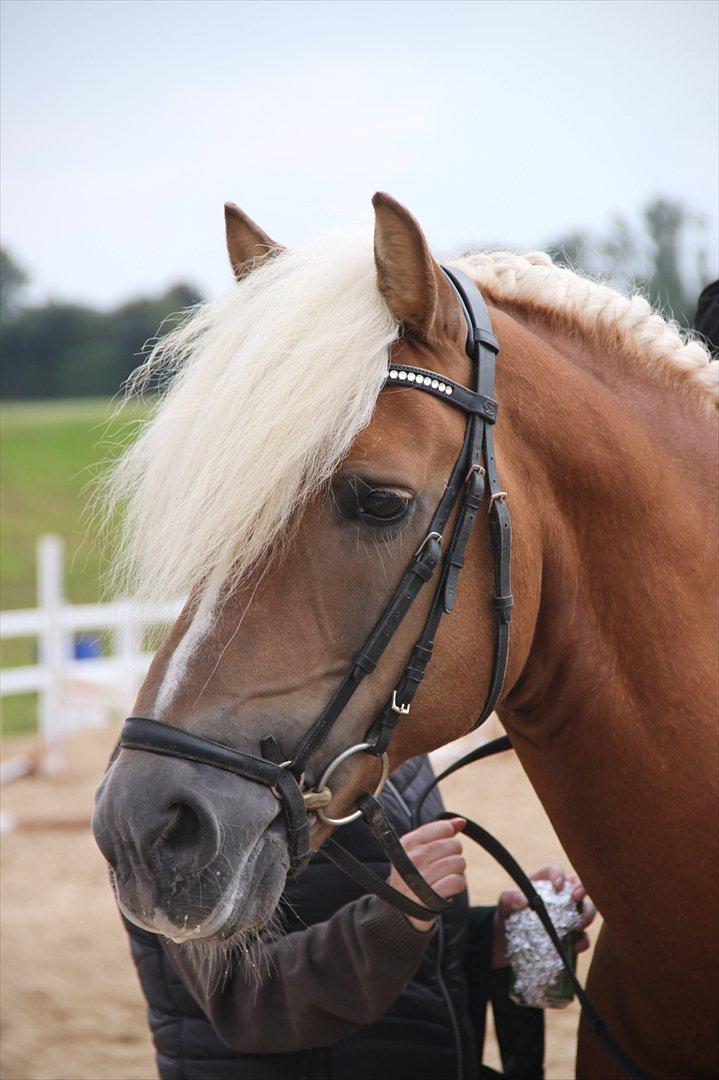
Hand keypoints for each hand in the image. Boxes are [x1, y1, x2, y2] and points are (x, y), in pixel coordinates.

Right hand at [388, 817, 466, 931]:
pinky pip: (458, 881)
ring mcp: (420, 878)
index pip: (443, 828)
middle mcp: (412, 858)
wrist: (401, 910)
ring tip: (444, 876)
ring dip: (457, 871)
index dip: (448, 837)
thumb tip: (461, 821)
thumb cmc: (414, 874)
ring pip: (459, 863)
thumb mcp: (418, 850)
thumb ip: (438, 832)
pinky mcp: (430, 897)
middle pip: (455, 845)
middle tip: (442, 865)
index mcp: (408, 843)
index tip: (440, 848)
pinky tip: (447, 887)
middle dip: (454, 855)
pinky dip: (457, 884)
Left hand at [492, 863, 596, 968]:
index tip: (558, 885)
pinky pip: (583, 936)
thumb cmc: (507, 918)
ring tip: (579, 924)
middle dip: (582, 889)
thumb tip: (522, 898)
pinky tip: (577, 946)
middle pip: (577, 885)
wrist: (507, 944)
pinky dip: (584, 940)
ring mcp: (567, 916)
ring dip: (587, 915)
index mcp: (542, 884)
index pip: (554, 871)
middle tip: (576, 897)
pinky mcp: (570, 937)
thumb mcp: (504, 907)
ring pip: (585, 909)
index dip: (559, 874)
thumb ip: (508, 899)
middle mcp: (558, 897)